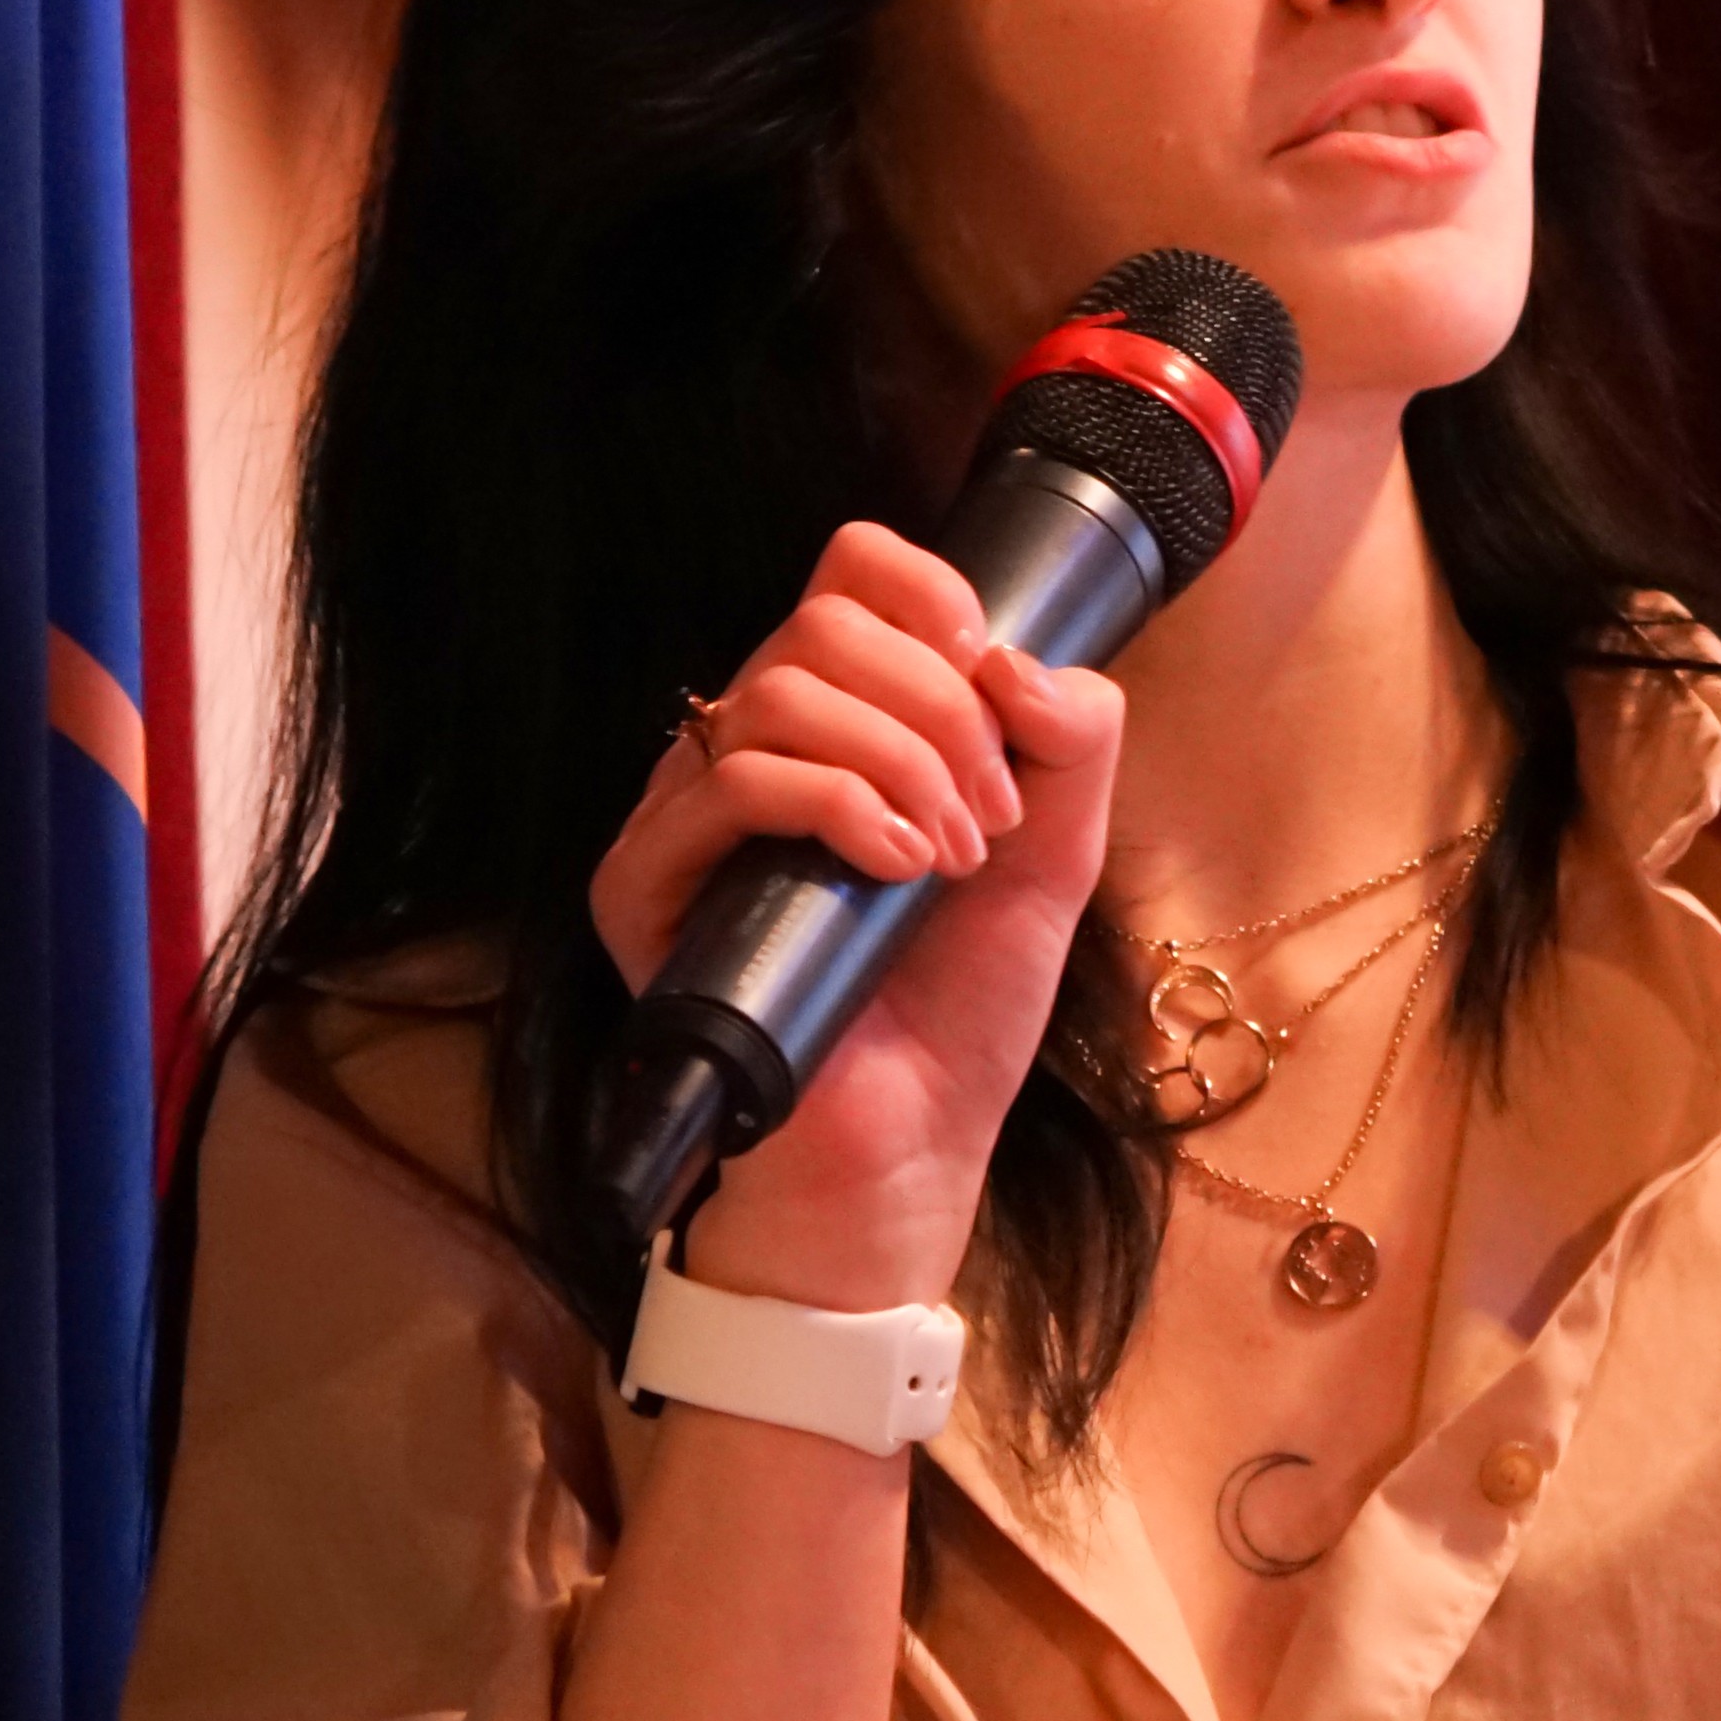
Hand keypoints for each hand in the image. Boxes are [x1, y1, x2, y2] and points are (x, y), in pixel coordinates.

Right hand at [583, 521, 1122, 1310]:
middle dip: (938, 707)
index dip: (926, 592)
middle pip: (823, 623)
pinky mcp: (647, 886)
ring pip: (777, 691)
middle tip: (989, 817)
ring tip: (949, 858)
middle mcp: (753, 748)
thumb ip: (1074, 741)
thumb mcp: (1057, 853)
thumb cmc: (963, 1006)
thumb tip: (1020, 659)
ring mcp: (690, 815)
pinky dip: (836, 803)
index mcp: (840, 719)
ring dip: (899, 761)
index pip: (849, 573)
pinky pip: (729, 781)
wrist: (910, 1147)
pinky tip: (894, 868)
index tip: (990, 671)